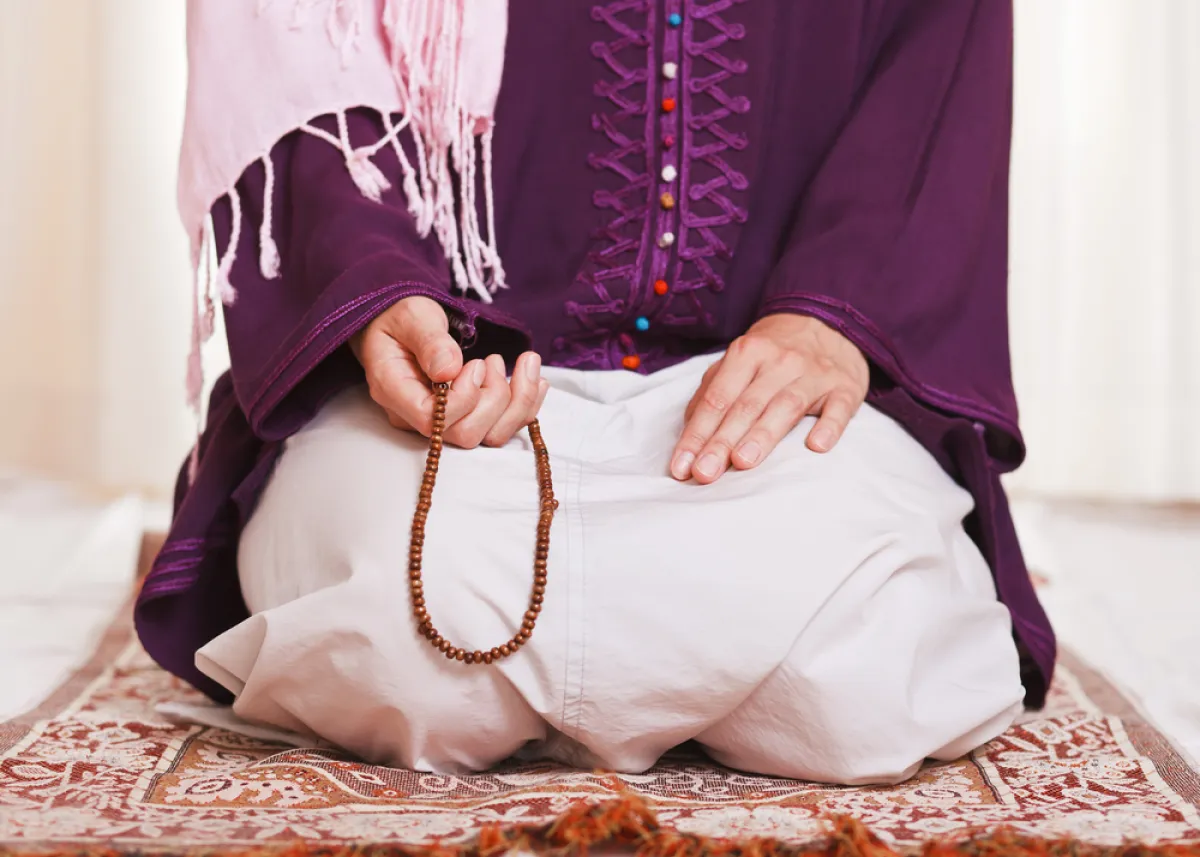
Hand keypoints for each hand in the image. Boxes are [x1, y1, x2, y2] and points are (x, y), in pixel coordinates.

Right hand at [350, 296, 548, 447]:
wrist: (404, 325)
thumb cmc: (402, 318)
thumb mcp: (413, 316)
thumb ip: (430, 341)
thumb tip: (448, 370)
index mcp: (395, 391)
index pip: (433, 420)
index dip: (464, 399)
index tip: (477, 364)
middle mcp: (417, 416)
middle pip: (466, 434)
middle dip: (495, 398)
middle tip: (494, 360)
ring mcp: (444, 421)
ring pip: (490, 436)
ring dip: (518, 400)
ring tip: (521, 362)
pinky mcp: (467, 417)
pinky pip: (503, 426)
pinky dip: (527, 403)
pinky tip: (534, 376)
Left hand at [671, 314, 868, 483]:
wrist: (828, 323)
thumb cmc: (773, 353)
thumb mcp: (739, 361)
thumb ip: (712, 391)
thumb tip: (690, 430)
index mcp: (747, 352)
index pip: (716, 399)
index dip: (696, 434)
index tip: (681, 467)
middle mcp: (780, 361)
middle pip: (746, 406)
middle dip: (721, 442)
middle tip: (704, 473)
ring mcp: (814, 374)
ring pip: (786, 406)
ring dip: (763, 435)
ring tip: (742, 462)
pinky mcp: (845, 388)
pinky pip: (838, 408)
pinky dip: (828, 426)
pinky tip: (816, 446)